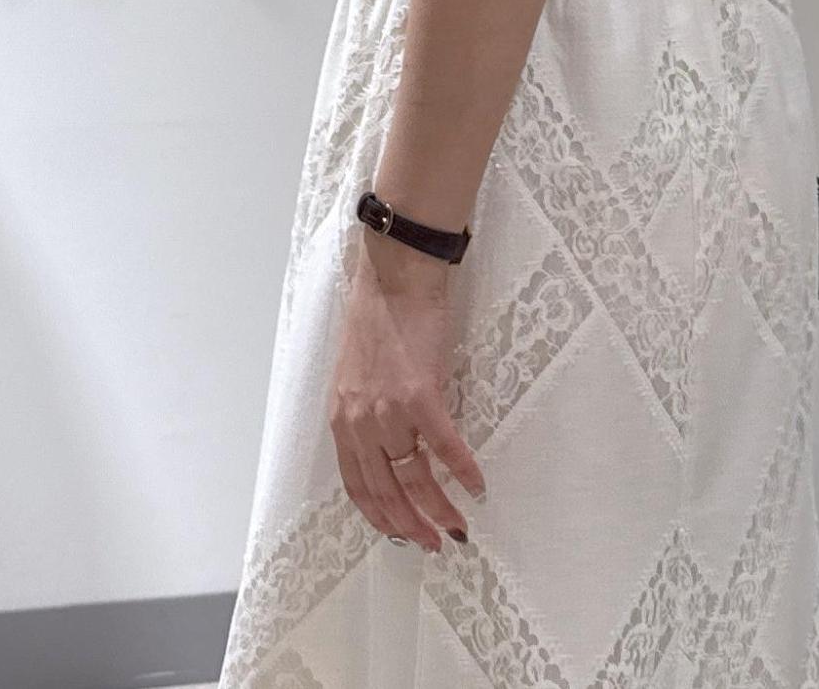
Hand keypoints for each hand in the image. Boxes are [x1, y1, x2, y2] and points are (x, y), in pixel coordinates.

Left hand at [329, 228, 486, 549]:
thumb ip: (367, 410)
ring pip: (413, 478)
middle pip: (384, 491)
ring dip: (437, 510)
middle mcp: (359, 421)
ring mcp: (388, 410)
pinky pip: (444, 446)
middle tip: (432, 544)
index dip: (379, 516)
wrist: (395, 274)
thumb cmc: (377, 314)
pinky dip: (463, 470)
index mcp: (341, 417)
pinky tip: (477, 486)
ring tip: (456, 529)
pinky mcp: (420, 394)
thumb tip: (392, 441)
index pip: (356, 484)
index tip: (399, 535)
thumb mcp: (356, 373)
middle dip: (409, 525)